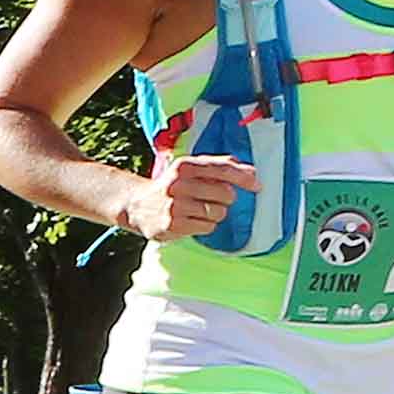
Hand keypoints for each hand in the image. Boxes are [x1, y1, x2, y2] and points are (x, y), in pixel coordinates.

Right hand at [131, 145, 256, 242]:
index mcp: (185, 166)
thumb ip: (217, 166)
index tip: (258, 185)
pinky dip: (205, 225)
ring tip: (199, 211)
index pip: (222, 169)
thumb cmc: (170, 186)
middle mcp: (179, 184)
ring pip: (218, 212)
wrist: (135, 205)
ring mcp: (175, 205)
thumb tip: (251, 171)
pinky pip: (207, 227)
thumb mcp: (188, 169)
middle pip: (225, 194)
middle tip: (213, 199)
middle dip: (226, 199)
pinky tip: (192, 221)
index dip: (244, 178)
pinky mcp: (173, 224)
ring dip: (215, 214)